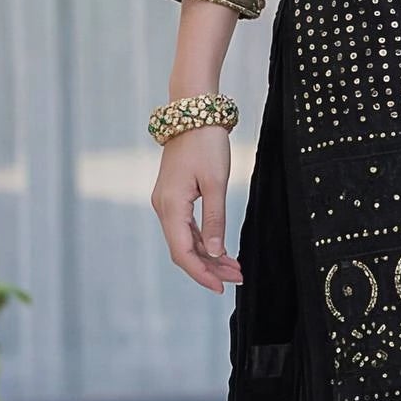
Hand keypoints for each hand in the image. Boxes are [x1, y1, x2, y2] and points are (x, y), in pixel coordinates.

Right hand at [151, 126, 243, 293]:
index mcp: (171, 206)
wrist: (193, 112)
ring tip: (235, 268)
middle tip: (237, 279)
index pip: (183, 252)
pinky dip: (203, 241)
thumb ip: (215, 219)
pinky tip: (220, 249)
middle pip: (183, 250)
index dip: (202, 274)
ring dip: (208, 256)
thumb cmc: (206, 143)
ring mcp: (166, 202)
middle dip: (209, 268)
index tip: (222, 288)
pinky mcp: (173, 196)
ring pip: (185, 240)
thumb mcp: (216, 183)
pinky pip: (186, 227)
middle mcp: (163, 207)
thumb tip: (214, 252)